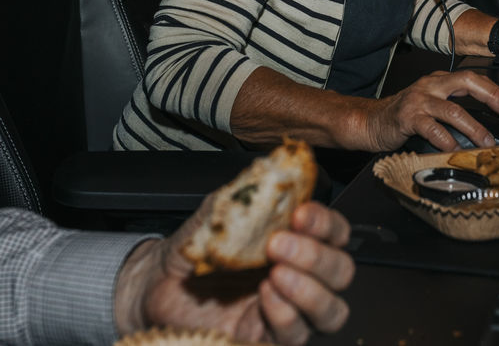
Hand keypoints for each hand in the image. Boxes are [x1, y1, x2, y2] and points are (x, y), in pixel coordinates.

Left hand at [115, 200, 352, 344]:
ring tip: (276, 273)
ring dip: (309, 290)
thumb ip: (250, 193)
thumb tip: (276, 169)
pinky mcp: (267, 338)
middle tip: (279, 244)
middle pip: (341, 272)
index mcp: (298, 240)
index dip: (326, 224)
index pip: (336, 233)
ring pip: (331, 311)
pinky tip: (263, 296)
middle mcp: (301, 276)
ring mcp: (288, 310)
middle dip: (317, 257)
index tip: (300, 214)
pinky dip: (284, 314)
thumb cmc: (195, 245)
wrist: (157, 281)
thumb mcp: (221, 211)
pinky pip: (295, 335)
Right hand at [360, 70, 498, 151]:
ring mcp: (419, 100)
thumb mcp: (432, 107)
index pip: (473, 78)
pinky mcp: (407, 117)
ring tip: (486, 142)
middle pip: (467, 82)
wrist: (371, 121)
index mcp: (439, 81)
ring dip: (474, 127)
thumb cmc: (405, 117)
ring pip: (453, 110)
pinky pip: (431, 128)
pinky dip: (446, 141)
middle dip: (491, 96)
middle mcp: (431, 85)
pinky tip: (454, 150)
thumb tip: (488, 128)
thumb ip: (455, 110)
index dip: (495, 91)